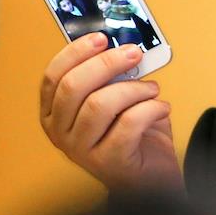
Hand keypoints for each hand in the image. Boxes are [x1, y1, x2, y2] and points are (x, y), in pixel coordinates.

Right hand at [39, 33, 182, 191]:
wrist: (152, 176)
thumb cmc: (134, 135)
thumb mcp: (118, 100)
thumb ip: (113, 77)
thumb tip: (123, 47)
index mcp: (54, 114)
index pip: (53, 77)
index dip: (76, 53)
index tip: (102, 38)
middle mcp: (60, 133)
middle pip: (73, 87)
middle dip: (107, 63)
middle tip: (134, 53)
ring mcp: (81, 150)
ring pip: (100, 104)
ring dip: (134, 89)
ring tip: (153, 90)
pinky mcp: (109, 162)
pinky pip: (128, 123)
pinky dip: (150, 109)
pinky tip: (161, 108)